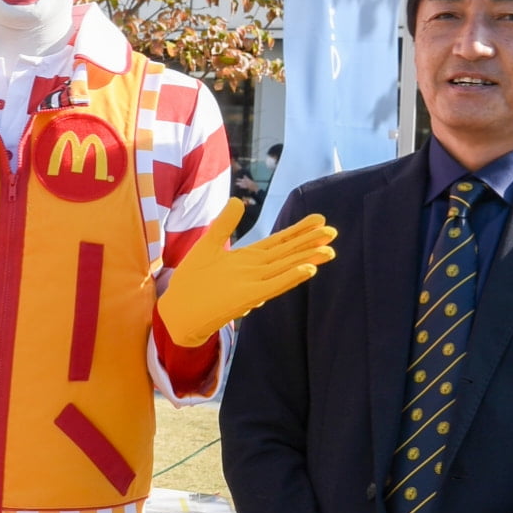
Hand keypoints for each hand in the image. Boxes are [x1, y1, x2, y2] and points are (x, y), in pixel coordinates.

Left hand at [156, 199, 335, 345]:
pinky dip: (290, 278)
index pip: (278, 242)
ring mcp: (251, 284)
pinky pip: (272, 286)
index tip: (319, 219)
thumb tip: (239, 200)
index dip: (298, 231)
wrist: (178, 311)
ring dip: (307, 259)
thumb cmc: (192, 282)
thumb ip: (224, 225)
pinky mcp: (246, 298)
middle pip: (287, 253)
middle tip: (333, 231)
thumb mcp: (207, 246)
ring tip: (329, 250)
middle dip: (309, 242)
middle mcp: (254, 270)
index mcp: (247, 258)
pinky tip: (308, 270)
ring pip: (285, 268)